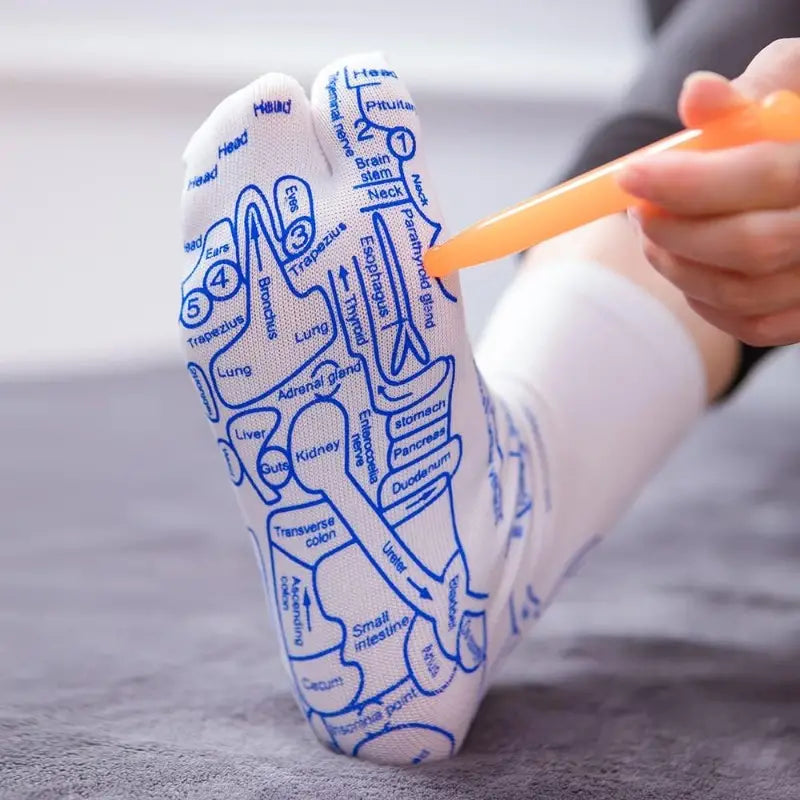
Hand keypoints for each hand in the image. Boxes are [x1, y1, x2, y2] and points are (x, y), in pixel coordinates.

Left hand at [618, 39, 799, 345]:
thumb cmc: (792, 118)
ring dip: (679, 266)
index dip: (688, 180)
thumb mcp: (784, 81)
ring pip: (744, 292)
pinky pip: (752, 325)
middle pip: (752, 245)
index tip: (629, 174)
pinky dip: (705, 300)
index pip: (761, 176)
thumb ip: (743, 96)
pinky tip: (687, 264)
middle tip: (637, 211)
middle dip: (677, 231)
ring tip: (654, 233)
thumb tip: (696, 95)